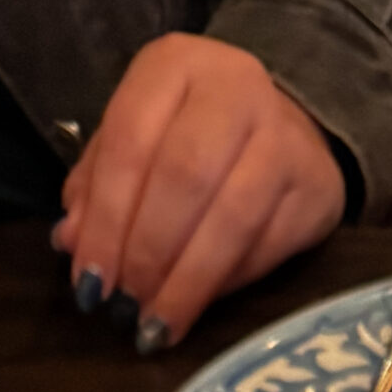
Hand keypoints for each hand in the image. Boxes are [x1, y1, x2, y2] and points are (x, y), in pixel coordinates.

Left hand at [56, 36, 345, 351]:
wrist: (287, 125)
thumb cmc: (191, 135)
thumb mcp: (136, 141)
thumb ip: (99, 186)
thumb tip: (72, 245)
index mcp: (176, 67)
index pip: (131, 142)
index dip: (108, 219)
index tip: (91, 282)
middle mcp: (237, 89)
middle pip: (184, 178)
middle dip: (148, 254)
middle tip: (125, 306)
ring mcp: (286, 137)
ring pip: (232, 220)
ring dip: (188, 283)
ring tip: (156, 324)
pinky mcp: (318, 188)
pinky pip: (268, 248)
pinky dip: (226, 285)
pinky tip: (197, 308)